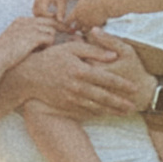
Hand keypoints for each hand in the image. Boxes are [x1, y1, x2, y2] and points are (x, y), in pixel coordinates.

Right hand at [9, 34, 141, 117]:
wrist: (28, 76)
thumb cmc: (51, 57)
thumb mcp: (71, 47)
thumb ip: (93, 50)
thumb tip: (113, 55)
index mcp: (81, 70)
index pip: (107, 78)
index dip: (122, 84)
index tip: (134, 88)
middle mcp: (78, 86)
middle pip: (104, 96)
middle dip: (120, 102)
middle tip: (134, 106)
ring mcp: (71, 98)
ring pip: (96, 106)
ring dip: (111, 110)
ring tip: (124, 112)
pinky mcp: (66, 105)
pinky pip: (85, 111)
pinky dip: (97, 113)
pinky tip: (105, 114)